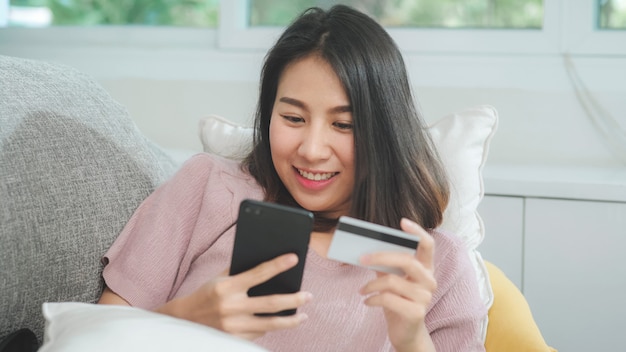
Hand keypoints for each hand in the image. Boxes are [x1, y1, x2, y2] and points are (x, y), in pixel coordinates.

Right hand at [157, 253, 311, 339]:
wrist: (185, 320)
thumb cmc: (207, 294)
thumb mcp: (220, 278)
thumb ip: (241, 271)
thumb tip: (269, 263)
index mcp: (227, 287)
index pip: (259, 273)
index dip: (278, 265)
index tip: (294, 258)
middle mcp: (231, 307)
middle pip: (271, 303)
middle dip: (294, 299)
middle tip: (309, 295)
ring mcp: (234, 327)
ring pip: (270, 324)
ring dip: (291, 320)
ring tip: (304, 315)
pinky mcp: (234, 340)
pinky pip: (260, 334)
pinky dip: (271, 328)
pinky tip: (281, 323)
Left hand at [359, 218, 436, 351]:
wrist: (407, 333)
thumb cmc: (399, 302)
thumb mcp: (393, 280)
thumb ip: (385, 265)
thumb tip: (366, 249)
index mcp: (425, 269)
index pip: (427, 245)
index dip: (417, 232)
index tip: (402, 222)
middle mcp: (429, 281)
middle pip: (407, 260)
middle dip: (381, 257)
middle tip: (361, 257)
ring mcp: (424, 298)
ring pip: (392, 281)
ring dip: (371, 284)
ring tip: (363, 289)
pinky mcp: (416, 313)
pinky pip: (388, 299)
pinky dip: (373, 298)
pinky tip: (367, 301)